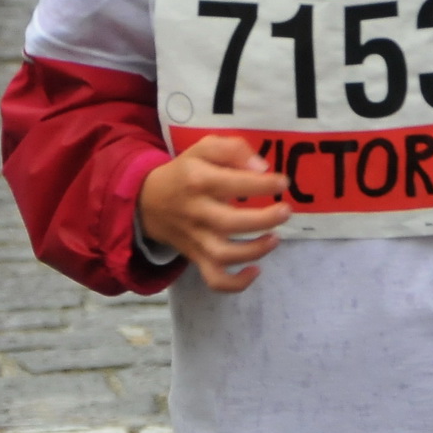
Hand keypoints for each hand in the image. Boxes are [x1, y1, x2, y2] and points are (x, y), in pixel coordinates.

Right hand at [138, 134, 289, 293]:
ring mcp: (196, 238)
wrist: (148, 201)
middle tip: (285, 210)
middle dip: (263, 219)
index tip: (283, 183)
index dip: (262, 184)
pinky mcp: (196, 257)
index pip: (232, 183)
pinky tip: (255, 271)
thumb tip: (262, 167)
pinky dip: (235, 283)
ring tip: (275, 238)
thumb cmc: (186, 172)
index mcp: (198, 180)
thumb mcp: (204, 148)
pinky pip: (214, 279)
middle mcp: (196, 211)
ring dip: (254, 250)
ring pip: (223, 255)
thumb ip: (233, 150)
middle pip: (230, 223)